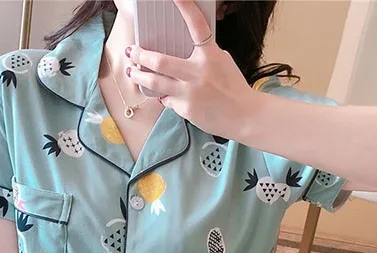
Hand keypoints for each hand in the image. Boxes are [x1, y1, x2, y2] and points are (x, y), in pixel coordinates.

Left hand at [126, 0, 254, 139]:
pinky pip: (167, 100)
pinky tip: (160, 94)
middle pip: (161, 61)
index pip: (197, 26)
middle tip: (132, 51)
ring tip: (132, 72)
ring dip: (140, 76)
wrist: (244, 116)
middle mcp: (197, 72)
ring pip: (156, 82)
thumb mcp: (222, 63)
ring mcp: (190, 92)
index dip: (185, 8)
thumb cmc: (234, 88)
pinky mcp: (186, 110)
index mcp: (210, 55)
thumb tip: (183, 53)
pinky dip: (163, 96)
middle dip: (141, 55)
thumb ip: (203, 56)